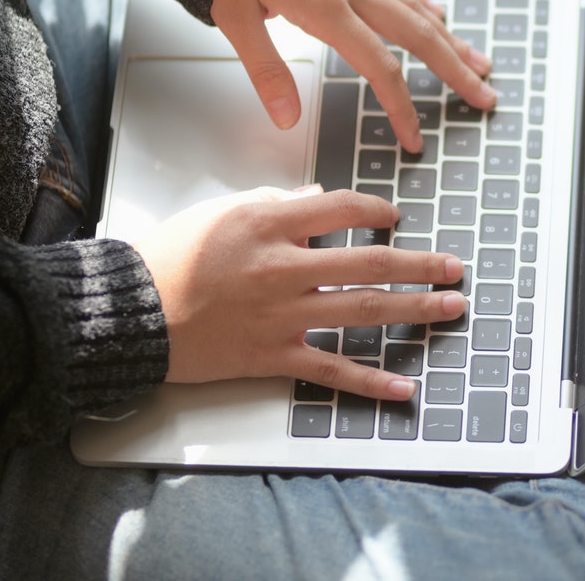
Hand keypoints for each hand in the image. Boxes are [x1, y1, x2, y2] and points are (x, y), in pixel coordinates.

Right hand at [133, 184, 466, 398]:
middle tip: (455, 267)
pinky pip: (331, 369)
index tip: (396, 217)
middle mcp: (283, 266)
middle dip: (420, 264)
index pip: (341, 208)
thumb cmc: (168, 257)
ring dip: (414, 310)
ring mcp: (281, 314)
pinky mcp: (272, 355)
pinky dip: (370, 381)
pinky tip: (405, 387)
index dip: (377, 211)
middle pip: (369, 262)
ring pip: (363, 310)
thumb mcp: (219, 212)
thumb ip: (274, 203)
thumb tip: (316, 197)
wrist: (130, 312)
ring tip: (451, 308)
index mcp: (268, 221)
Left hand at [211, 0, 497, 151]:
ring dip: (452, 39)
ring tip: (480, 63)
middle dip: (456, 69)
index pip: (379, 66)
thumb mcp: (235, 19)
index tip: (414, 138)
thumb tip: (287, 120)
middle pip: (418, 35)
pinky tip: (442, 16)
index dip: (401, 106)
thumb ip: (266, 72)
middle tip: (485, 96)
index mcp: (324, 8)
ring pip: (417, 9)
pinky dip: (426, 6)